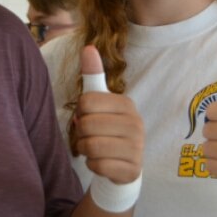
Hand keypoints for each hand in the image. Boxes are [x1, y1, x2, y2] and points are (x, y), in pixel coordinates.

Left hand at [74, 46, 143, 209]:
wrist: (124, 168)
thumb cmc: (107, 130)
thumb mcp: (101, 104)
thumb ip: (93, 76)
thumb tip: (88, 47)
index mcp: (126, 104)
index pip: (86, 101)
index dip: (80, 113)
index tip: (91, 118)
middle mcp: (136, 122)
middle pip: (86, 125)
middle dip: (81, 134)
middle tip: (91, 137)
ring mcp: (136, 146)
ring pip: (91, 146)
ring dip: (85, 151)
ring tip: (96, 149)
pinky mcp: (132, 169)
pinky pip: (98, 166)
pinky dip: (93, 166)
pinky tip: (103, 163)